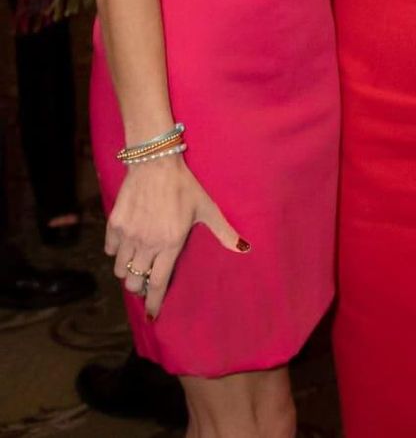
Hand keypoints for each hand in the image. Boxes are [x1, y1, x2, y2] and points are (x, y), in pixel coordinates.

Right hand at [105, 154, 248, 318]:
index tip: (152, 315)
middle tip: (145, 280)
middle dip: (139, 287)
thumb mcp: (207, 208)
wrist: (155, 162)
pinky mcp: (115, 224)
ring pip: (120, 268)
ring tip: (136, 264)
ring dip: (128, 271)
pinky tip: (126, 245)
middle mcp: (147, 243)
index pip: (157, 283)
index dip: (153, 302)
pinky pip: (110, 249)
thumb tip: (244, 248)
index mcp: (170, 243)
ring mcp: (129, 234)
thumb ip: (223, 231)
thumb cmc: (184, 186)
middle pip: (135, 281)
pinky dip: (116, 252)